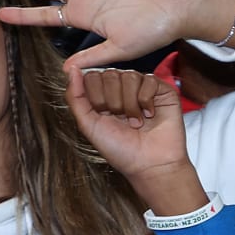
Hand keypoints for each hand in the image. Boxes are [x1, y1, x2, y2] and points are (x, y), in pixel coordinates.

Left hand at [72, 69, 205, 214]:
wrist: (150, 164)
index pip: (92, 76)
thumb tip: (71, 69)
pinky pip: (149, 80)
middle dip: (113, 102)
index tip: (104, 116)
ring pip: (129, 76)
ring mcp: (142, 88)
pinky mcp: (163, 91)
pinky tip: (150, 115)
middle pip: (109, 74)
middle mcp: (122, 89)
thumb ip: (75, 97)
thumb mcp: (88, 125)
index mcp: (103, 95)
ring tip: (136, 122)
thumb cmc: (120, 150)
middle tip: (121, 120)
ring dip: (130, 104)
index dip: (96, 96)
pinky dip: (146, 101)